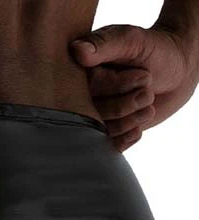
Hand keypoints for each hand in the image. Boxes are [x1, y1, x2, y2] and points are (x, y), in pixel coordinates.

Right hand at [70, 23, 198, 151]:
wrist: (176, 70)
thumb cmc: (155, 50)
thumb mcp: (132, 40)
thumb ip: (105, 44)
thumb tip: (77, 51)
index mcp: (79, 71)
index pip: (88, 88)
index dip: (118, 87)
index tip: (144, 75)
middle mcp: (80, 95)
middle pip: (93, 113)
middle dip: (127, 104)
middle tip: (147, 89)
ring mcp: (91, 115)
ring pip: (102, 130)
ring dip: (132, 119)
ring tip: (148, 102)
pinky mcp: (104, 132)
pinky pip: (109, 145)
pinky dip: (128, 137)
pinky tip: (139, 125)